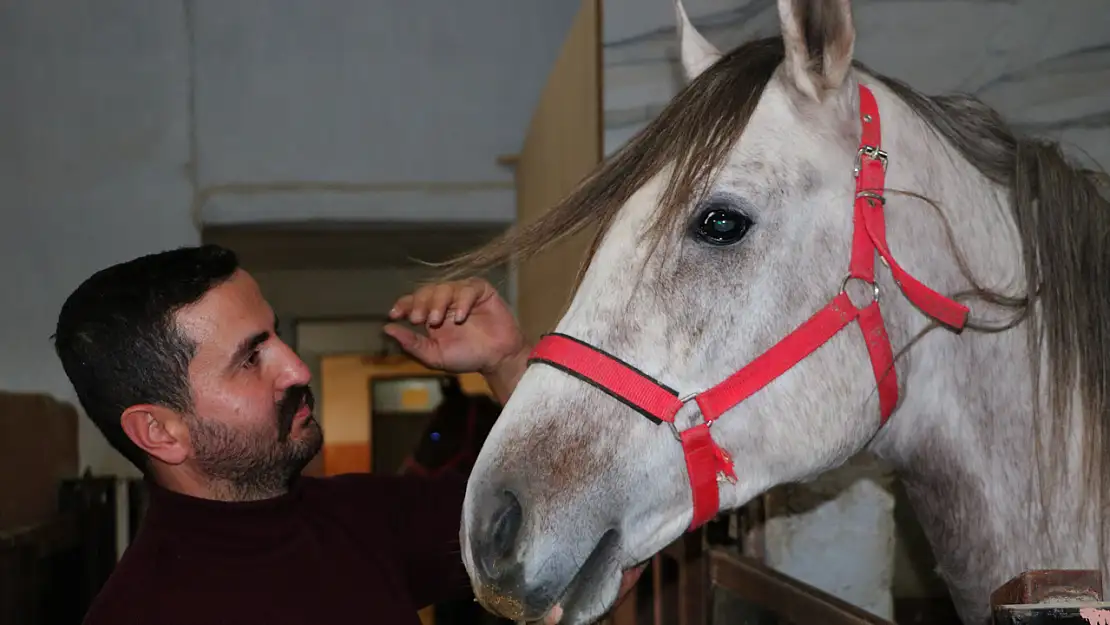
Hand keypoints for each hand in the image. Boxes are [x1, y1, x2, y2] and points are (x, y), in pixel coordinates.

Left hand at [384, 278, 526, 376]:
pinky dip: (462, 301)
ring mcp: (464, 294)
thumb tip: (387, 329)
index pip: (414, 301)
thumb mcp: (434, 355)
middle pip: (427, 291)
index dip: (404, 304)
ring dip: (437, 302)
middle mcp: (446, 301)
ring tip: (436, 321)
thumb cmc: (467, 357)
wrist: (497, 359)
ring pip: (445, 287)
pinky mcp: (482, 292)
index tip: (395, 314)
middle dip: (419, 303)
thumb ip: (412, 343)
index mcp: (432, 313)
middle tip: (417, 319)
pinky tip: (460, 317)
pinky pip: (469, 289)